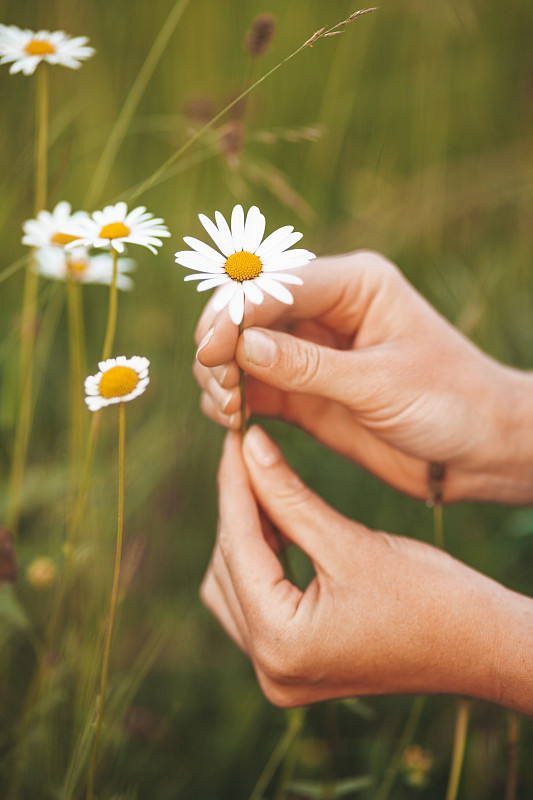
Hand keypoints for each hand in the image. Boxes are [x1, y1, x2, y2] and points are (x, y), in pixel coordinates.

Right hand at [194, 251, 532, 502]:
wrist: (479, 451)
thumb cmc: (450, 403)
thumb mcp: (379, 383)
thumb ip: (308, 366)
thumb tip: (240, 347)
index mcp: (354, 285)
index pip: (275, 285)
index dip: (234, 314)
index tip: (208, 352)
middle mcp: (327, 310)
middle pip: (249, 313)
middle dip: (221, 345)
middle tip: (218, 387)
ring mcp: (312, 352)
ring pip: (242, 350)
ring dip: (221, 375)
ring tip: (227, 409)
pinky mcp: (305, 391)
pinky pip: (253, 387)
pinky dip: (233, 401)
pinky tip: (232, 421)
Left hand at [201, 427, 532, 712]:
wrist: (481, 646)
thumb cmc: (430, 596)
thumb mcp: (351, 541)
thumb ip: (288, 495)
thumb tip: (248, 446)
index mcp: (282, 645)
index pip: (237, 548)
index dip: (233, 485)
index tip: (233, 438)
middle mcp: (271, 672)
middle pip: (228, 569)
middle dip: (238, 509)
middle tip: (248, 455)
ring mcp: (281, 675)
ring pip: (232, 588)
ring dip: (244, 537)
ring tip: (262, 486)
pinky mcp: (295, 665)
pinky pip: (255, 606)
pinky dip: (260, 563)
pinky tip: (276, 524)